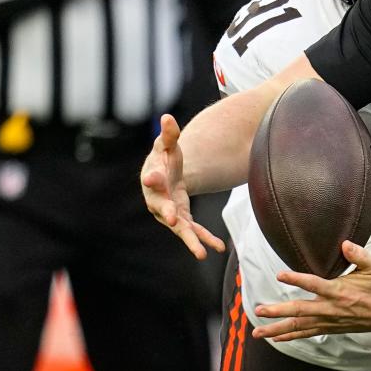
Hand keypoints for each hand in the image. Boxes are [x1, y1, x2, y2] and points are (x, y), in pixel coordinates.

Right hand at [140, 114, 224, 258]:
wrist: (164, 175)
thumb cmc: (164, 158)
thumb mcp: (166, 145)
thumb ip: (168, 134)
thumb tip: (168, 117)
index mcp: (153, 178)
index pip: (152, 178)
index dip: (153, 178)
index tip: (152, 178)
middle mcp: (158, 200)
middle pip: (162, 208)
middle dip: (167, 214)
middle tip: (173, 221)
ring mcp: (169, 213)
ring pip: (179, 228)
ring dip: (190, 240)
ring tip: (202, 253)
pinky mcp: (181, 220)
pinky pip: (193, 231)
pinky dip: (205, 239)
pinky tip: (218, 248)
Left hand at [251, 240, 370, 340]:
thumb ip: (359, 255)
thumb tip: (344, 244)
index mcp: (343, 292)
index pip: (316, 285)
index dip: (297, 279)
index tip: (280, 275)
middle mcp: (334, 309)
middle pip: (301, 311)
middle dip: (278, 312)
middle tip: (259, 311)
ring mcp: (332, 321)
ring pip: (301, 327)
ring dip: (278, 329)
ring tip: (258, 332)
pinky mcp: (334, 327)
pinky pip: (309, 333)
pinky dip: (292, 336)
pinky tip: (277, 338)